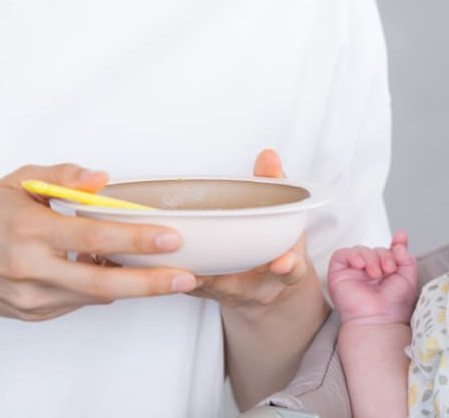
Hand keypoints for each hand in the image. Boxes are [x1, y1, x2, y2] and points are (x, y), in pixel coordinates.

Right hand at [0, 163, 197, 320]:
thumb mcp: (18, 182)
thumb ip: (62, 176)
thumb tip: (103, 179)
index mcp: (30, 232)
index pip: (94, 235)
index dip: (136, 237)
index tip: (170, 237)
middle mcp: (32, 270)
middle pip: (103, 282)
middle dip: (150, 282)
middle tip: (186, 276)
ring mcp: (32, 298)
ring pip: (94, 295)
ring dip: (130, 285)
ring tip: (163, 272)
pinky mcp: (33, 315)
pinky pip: (78, 301)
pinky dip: (99, 287)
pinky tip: (113, 271)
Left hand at [190, 149, 319, 311]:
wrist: (267, 285)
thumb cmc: (275, 244)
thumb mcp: (284, 215)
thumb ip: (276, 185)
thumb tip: (268, 154)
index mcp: (284, 268)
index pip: (290, 270)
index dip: (287, 267)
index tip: (281, 263)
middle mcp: (258, 288)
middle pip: (242, 288)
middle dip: (224, 281)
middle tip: (206, 273)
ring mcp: (231, 294)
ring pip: (210, 291)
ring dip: (193, 280)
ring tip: (177, 267)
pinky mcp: (207, 294)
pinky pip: (190, 289)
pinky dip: (176, 277)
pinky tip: (157, 264)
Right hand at [326, 231, 418, 326]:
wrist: (380, 320)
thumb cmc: (394, 304)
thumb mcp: (408, 277)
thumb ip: (406, 256)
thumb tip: (401, 236)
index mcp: (384, 271)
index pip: (386, 250)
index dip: (393, 246)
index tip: (400, 243)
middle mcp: (367, 271)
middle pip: (374, 249)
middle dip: (383, 255)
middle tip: (389, 270)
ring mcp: (352, 272)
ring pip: (359, 250)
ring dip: (370, 257)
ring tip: (376, 273)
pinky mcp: (338, 274)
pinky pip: (341, 255)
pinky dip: (352, 256)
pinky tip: (361, 265)